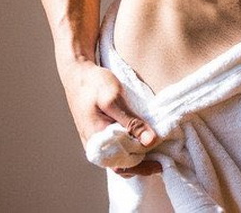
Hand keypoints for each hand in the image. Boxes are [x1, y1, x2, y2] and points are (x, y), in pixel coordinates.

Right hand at [62, 59, 161, 177]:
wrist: (77, 74)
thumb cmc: (94, 84)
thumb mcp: (115, 99)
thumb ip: (132, 122)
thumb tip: (151, 141)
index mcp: (98, 141)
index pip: (123, 165)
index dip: (144, 166)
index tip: (162, 162)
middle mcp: (95, 147)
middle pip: (122, 165)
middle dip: (142, 165)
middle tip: (163, 160)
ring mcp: (96, 142)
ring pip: (119, 159)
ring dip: (137, 158)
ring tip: (156, 153)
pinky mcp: (99, 135)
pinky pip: (115, 149)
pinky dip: (130, 149)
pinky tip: (142, 142)